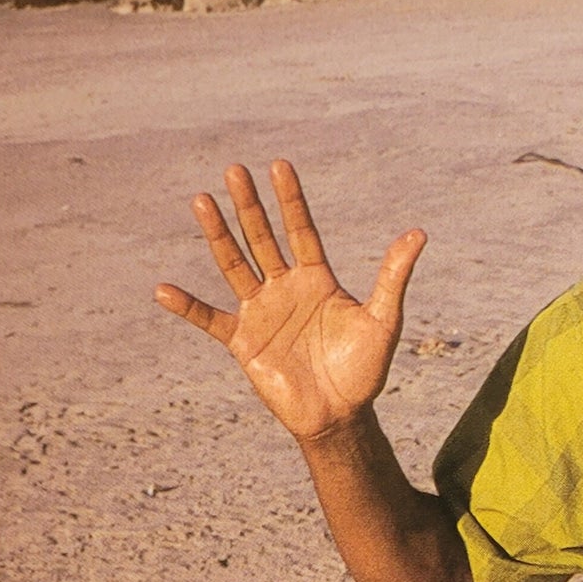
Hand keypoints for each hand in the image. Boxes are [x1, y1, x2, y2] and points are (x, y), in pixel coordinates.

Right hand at [155, 160, 425, 444]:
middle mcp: (285, 288)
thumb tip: (419, 234)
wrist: (340, 416)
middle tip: (235, 171)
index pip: (301, 230)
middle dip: (249, 206)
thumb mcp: (383, 320)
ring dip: (218, 235)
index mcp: (317, 279)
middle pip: (262, 238)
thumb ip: (393, 277)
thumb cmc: (365, 371)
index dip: (291, 200)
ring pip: (235, 265)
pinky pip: (210, 320)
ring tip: (202, 201)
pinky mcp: (243, 342)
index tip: (279, 165)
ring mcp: (261, 312)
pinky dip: (187, 307)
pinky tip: (163, 290)